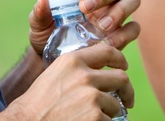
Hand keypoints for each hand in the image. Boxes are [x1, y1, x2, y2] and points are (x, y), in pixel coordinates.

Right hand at [4, 42, 132, 120]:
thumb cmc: (37, 103)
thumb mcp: (55, 75)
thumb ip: (77, 70)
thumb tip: (101, 73)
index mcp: (73, 61)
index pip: (108, 51)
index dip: (120, 60)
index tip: (123, 67)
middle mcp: (84, 76)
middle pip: (120, 78)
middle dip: (127, 91)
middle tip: (127, 100)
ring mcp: (91, 97)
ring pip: (115, 105)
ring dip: (110, 113)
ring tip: (95, 118)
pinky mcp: (95, 117)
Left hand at [29, 0, 141, 56]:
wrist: (54, 64)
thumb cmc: (47, 39)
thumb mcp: (38, 27)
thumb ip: (39, 13)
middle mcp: (104, 2)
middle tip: (87, 9)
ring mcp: (115, 17)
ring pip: (131, 0)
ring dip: (120, 10)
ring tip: (102, 26)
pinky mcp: (122, 36)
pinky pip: (133, 27)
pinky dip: (125, 32)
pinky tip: (109, 43)